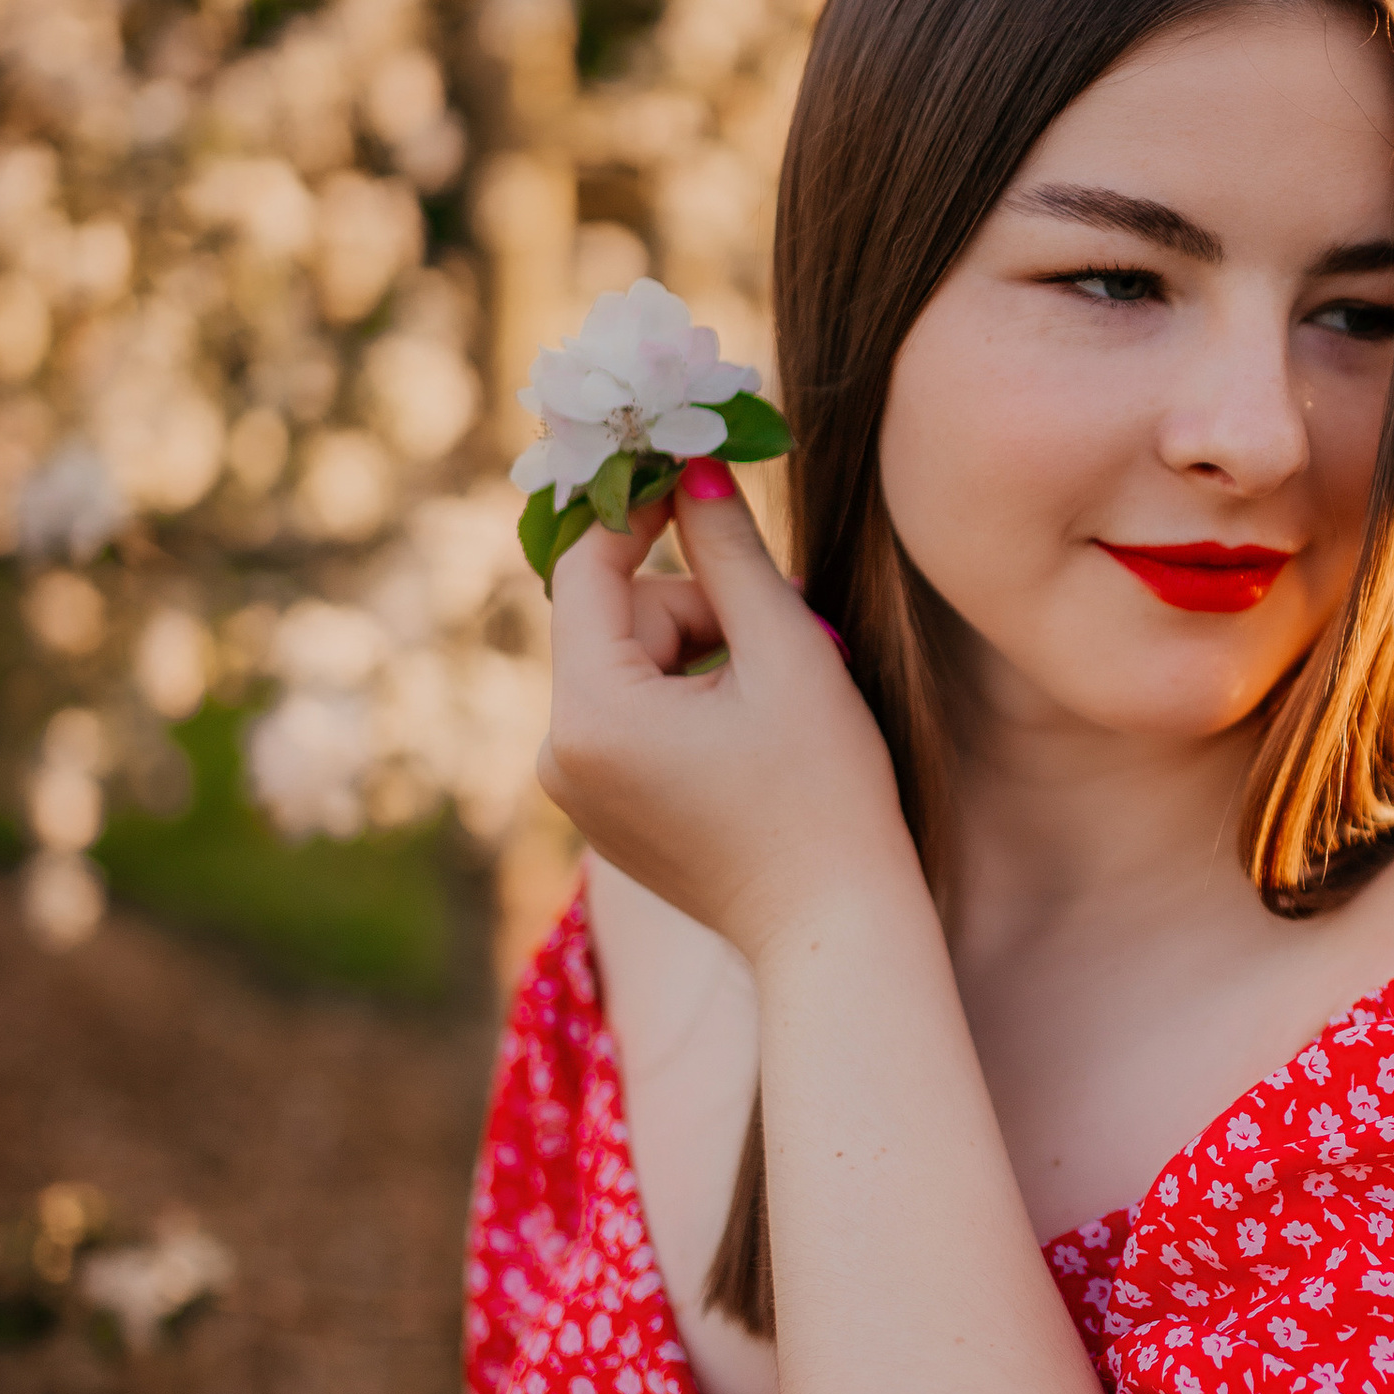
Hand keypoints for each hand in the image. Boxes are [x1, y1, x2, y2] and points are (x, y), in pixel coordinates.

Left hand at [538, 465, 914, 964]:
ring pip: (626, 667)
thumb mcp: (786, 654)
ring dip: (698, 656)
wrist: (833, 928)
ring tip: (776, 695)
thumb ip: (731, 553)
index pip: (587, 569)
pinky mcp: (600, 813)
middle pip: (615, 620)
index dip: (639, 511)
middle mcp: (559, 753)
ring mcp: (574, 790)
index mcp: (591, 713)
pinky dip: (684, 703)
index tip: (692, 472)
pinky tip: (749, 738)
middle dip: (696, 610)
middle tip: (783, 630)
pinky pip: (628, 719)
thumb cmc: (824, 795)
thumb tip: (694, 465)